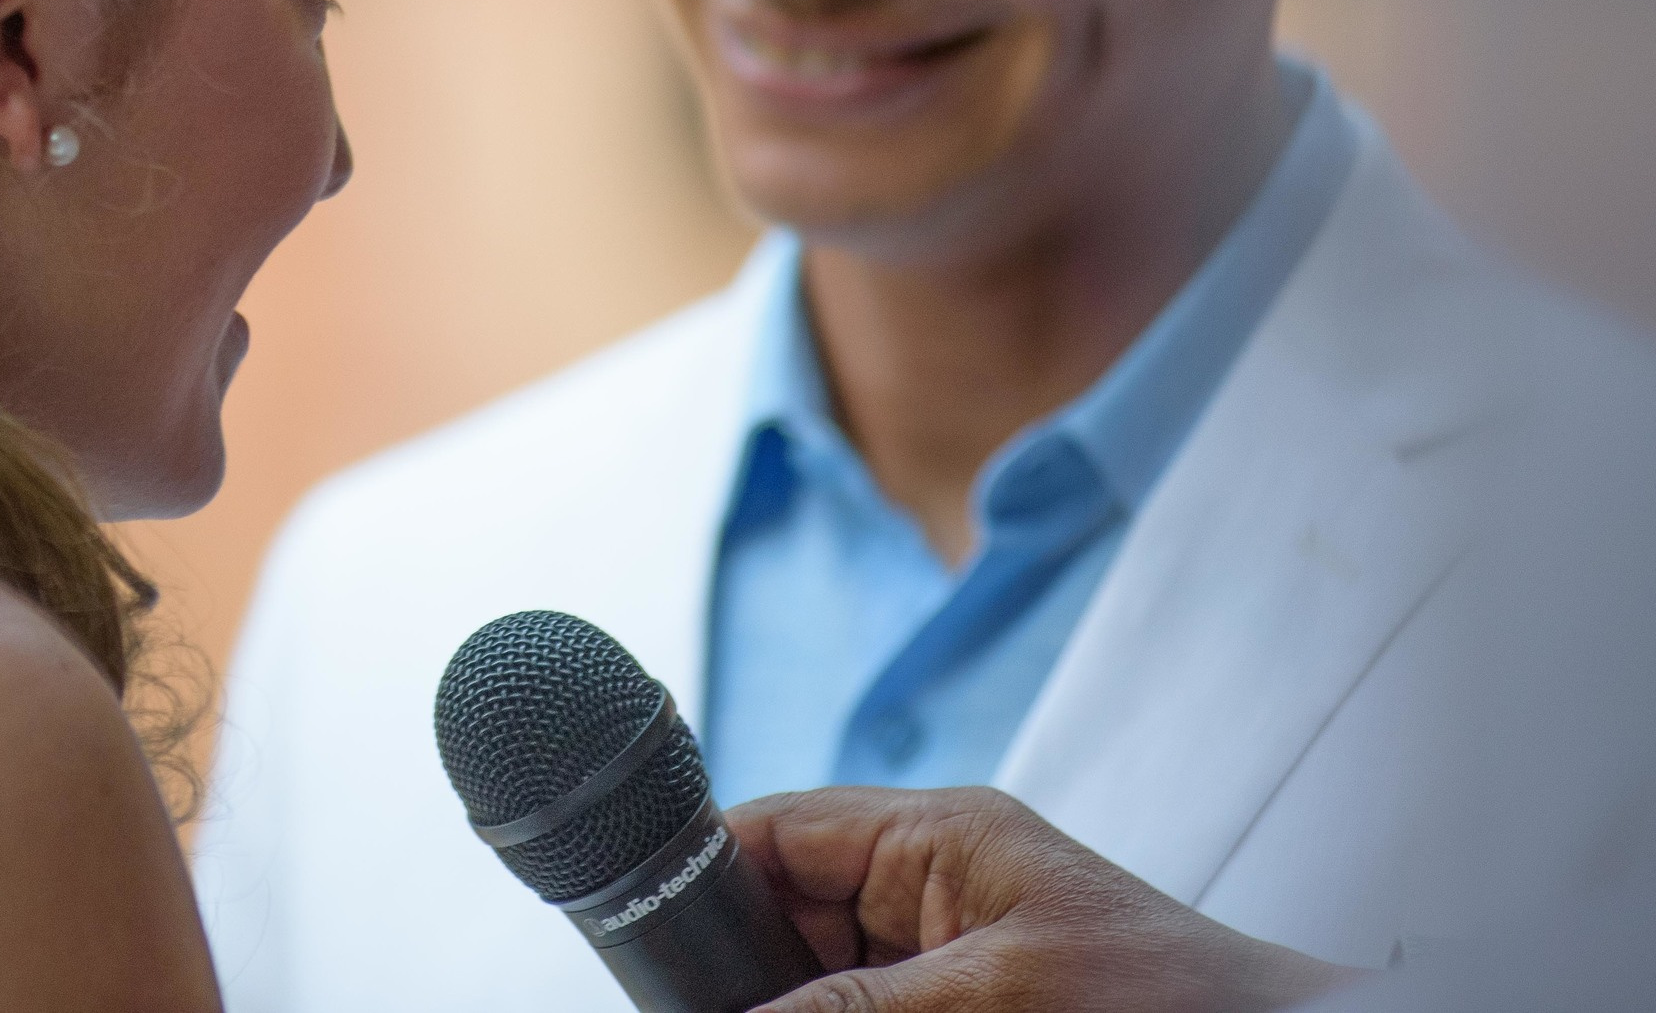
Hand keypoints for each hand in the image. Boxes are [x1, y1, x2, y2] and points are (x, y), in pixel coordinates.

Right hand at [727, 787, 1367, 1012]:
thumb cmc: (1175, 1004)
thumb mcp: (991, 995)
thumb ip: (853, 1008)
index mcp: (936, 836)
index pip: (779, 831)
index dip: (705, 876)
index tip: (650, 934)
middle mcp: (935, 886)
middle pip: (789, 917)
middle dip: (752, 969)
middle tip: (709, 1003)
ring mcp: (954, 950)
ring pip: (827, 978)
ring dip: (798, 999)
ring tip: (754, 1008)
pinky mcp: (975, 999)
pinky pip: (876, 1005)